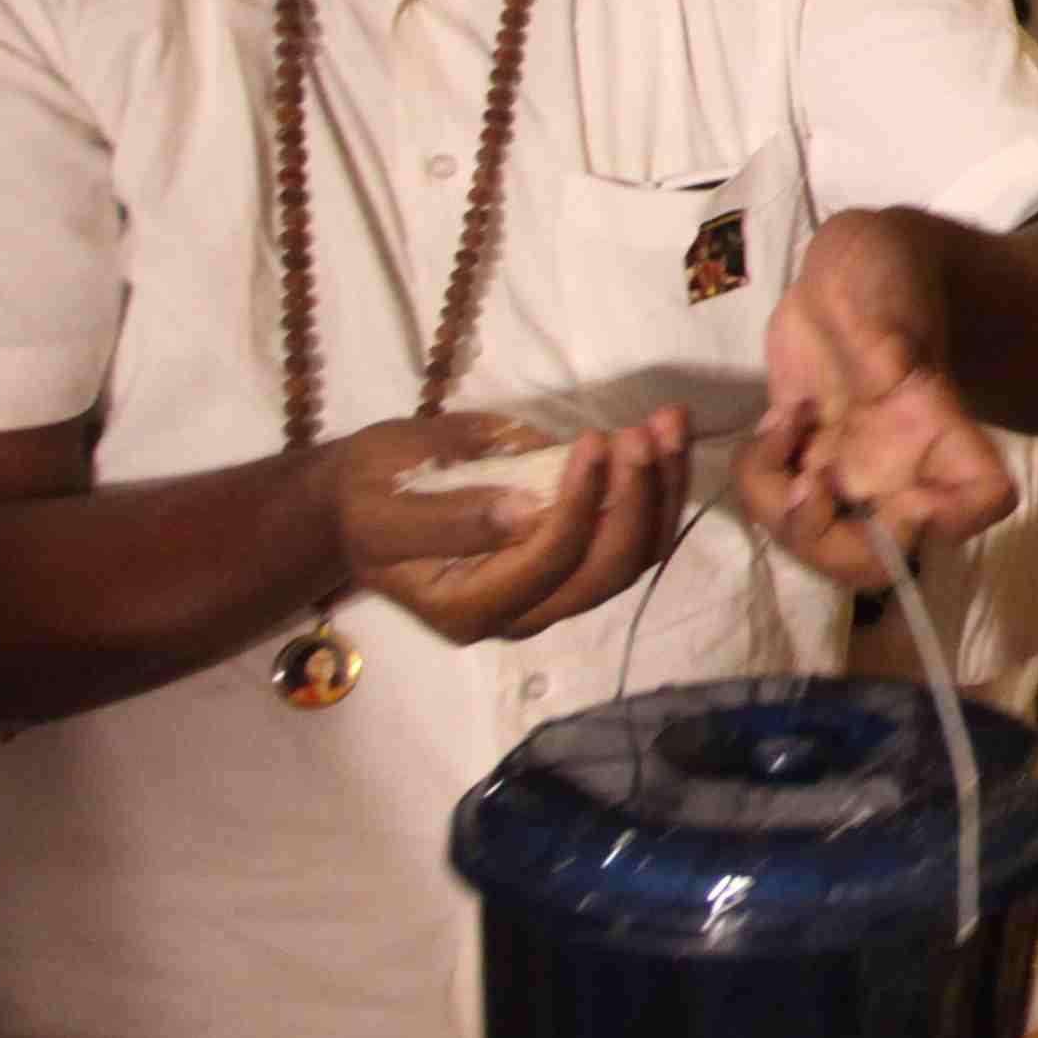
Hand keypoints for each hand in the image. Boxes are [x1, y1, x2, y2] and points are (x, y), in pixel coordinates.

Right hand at [333, 410, 693, 643]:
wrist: (369, 499)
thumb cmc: (369, 497)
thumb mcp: (387, 506)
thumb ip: (452, 519)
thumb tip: (526, 515)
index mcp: (467, 607)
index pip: (548, 565)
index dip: (581, 506)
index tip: (594, 440)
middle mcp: (522, 613)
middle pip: (607, 571)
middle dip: (637, 497)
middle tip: (642, 431)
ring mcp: (556, 592)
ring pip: (636, 555)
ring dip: (663, 488)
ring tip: (668, 423)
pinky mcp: (579, 561)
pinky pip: (637, 535)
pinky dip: (661, 486)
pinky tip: (668, 435)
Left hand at [742, 210, 1018, 581]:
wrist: (853, 271)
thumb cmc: (882, 265)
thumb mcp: (885, 278)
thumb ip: (881, 332)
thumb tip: (885, 379)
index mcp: (938, 424)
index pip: (981, 501)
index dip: (946, 521)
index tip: (903, 495)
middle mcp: (900, 464)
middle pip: (881, 558)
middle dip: (827, 542)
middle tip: (802, 484)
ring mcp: (852, 467)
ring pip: (818, 541)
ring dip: (777, 505)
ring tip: (781, 430)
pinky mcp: (807, 458)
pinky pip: (775, 502)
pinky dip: (757, 477)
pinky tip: (771, 425)